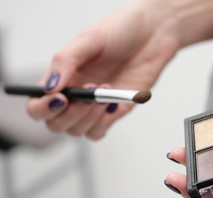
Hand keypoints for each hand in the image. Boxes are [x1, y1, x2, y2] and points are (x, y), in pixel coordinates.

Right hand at [27, 2, 179, 139]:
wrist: (153, 34)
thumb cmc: (121, 30)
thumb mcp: (89, 39)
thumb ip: (66, 61)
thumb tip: (48, 89)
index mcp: (63, 77)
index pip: (37, 105)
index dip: (43, 109)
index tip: (61, 98)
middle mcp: (75, 94)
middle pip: (56, 124)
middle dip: (71, 113)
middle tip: (90, 93)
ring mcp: (94, 106)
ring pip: (77, 131)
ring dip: (89, 116)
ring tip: (106, 90)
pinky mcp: (114, 112)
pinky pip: (98, 132)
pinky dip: (103, 123)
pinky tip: (113, 102)